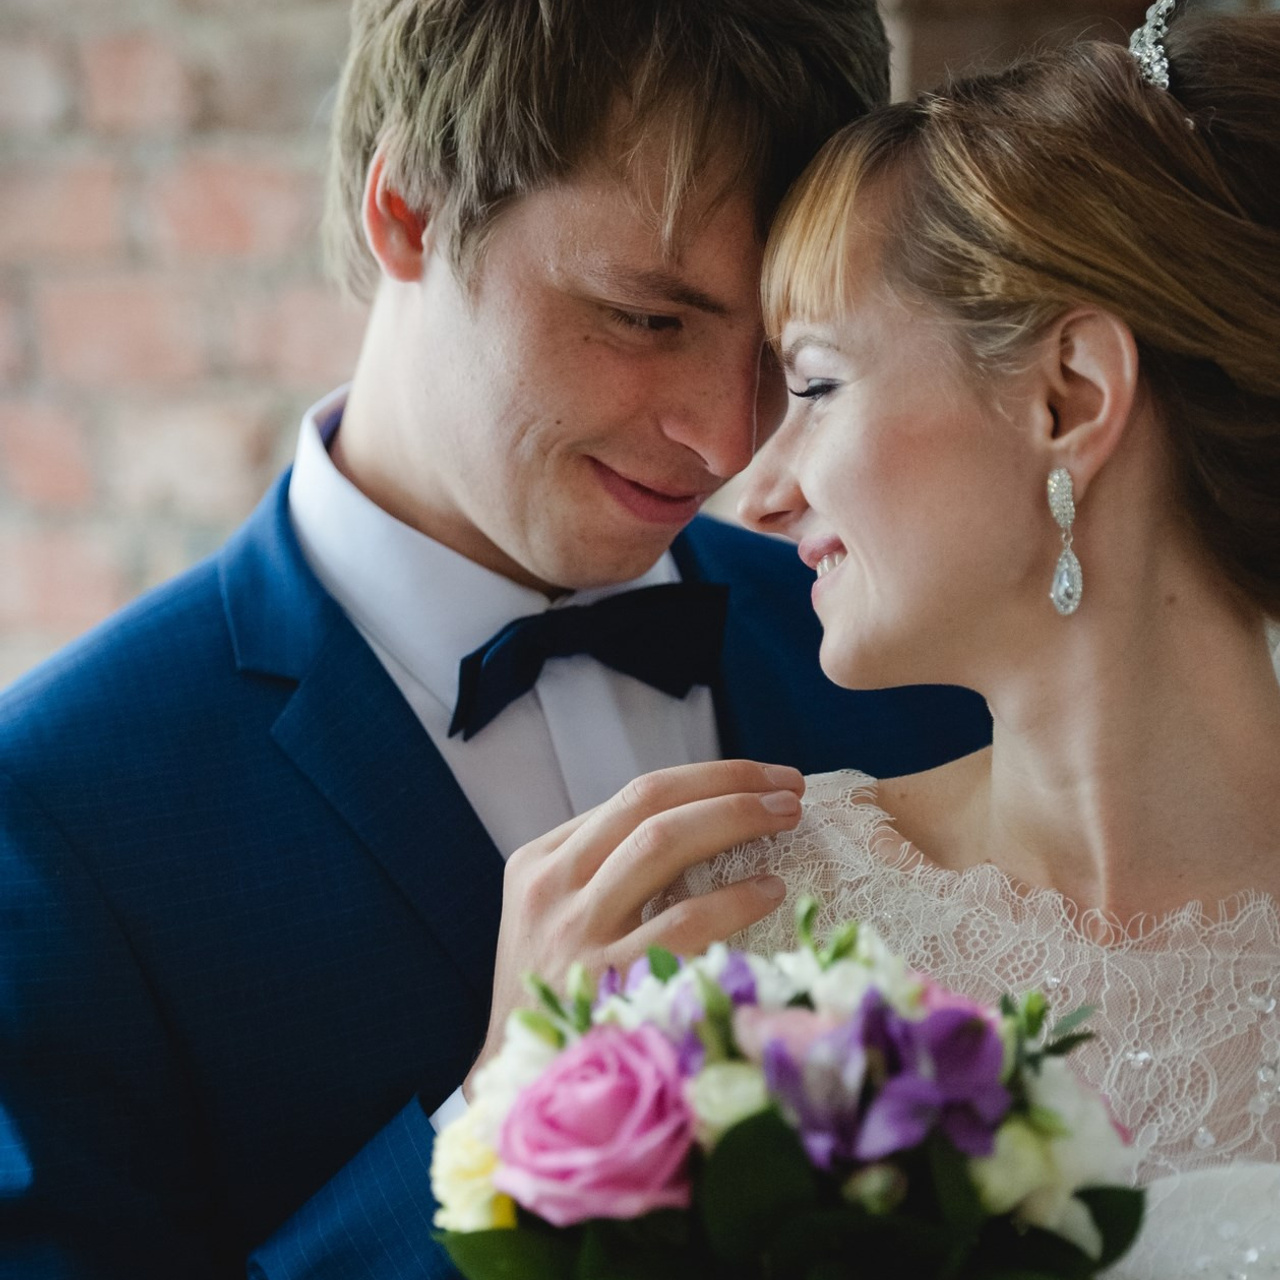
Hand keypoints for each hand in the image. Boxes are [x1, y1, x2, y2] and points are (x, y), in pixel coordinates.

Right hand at [467, 759, 802, 1090]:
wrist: (516, 1082)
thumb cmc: (558, 993)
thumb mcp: (558, 916)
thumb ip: (610, 870)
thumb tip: (709, 822)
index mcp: (540, 861)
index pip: (635, 794)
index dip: (709, 777)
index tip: (762, 777)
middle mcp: (551, 887)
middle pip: (650, 804)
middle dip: (729, 786)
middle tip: (791, 787)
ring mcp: (575, 933)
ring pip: (662, 844)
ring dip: (735, 819)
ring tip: (787, 818)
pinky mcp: (604, 983)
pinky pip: (683, 922)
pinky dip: (733, 899)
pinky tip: (770, 891)